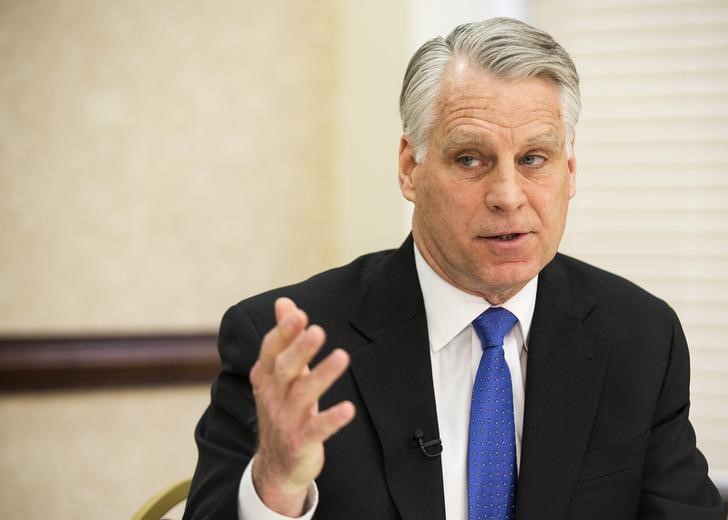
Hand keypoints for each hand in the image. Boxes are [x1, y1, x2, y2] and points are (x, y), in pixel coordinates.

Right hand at [249, 297, 355, 515]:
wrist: (276, 465)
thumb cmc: (283, 408)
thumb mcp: (280, 374)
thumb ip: (284, 337)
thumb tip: (285, 303)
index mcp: (267, 378)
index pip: (271, 351)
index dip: (284, 332)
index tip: (299, 315)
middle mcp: (273, 396)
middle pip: (285, 368)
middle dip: (300, 349)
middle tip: (318, 331)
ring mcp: (286, 420)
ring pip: (303, 394)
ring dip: (322, 375)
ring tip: (342, 357)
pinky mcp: (301, 442)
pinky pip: (317, 429)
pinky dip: (332, 419)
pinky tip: (348, 408)